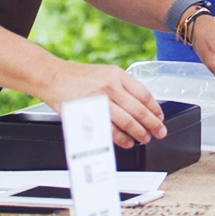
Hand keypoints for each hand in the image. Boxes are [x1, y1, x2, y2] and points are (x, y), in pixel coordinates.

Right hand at [40, 61, 166, 148]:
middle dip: (153, 124)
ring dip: (140, 133)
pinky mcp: (90, 114)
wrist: (53, 77)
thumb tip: (141, 105)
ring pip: (128, 122)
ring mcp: (100, 101)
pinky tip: (128, 142)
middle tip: (159, 132)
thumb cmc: (78, 77)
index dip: (155, 109)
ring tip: (145, 138)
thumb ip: (123, 86)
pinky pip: (110, 130)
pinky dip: (122, 139)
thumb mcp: (105, 73)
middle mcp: (111, 86)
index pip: (144, 94)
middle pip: (139, 110)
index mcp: (118, 75)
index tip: (160, 117)